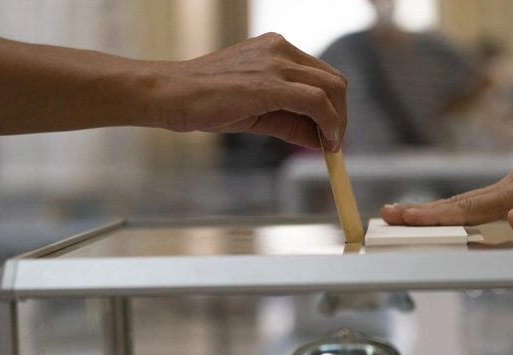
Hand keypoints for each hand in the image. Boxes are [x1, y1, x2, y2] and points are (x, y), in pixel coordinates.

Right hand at [151, 33, 346, 150]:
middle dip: (340, 115)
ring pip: (331, 89)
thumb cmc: (205, 101)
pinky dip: (329, 124)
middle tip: (334, 143)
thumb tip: (319, 139)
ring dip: (338, 122)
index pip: (321, 75)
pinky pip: (317, 102)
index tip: (331, 132)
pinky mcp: (271, 83)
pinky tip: (325, 143)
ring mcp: (277, 63)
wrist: (172, 95)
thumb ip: (289, 120)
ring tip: (330, 147)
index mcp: (276, 48)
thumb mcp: (256, 109)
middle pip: (333, 81)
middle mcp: (280, 49)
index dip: (333, 106)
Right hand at [380, 108, 512, 233]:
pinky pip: (482, 201)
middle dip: (420, 213)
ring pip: (467, 202)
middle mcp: (509, 187)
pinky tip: (451, 214)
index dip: (434, 217)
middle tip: (386, 217)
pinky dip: (458, 209)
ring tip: (407, 217)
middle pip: (457, 203)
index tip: (404, 219)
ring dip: (435, 211)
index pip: (468, 208)